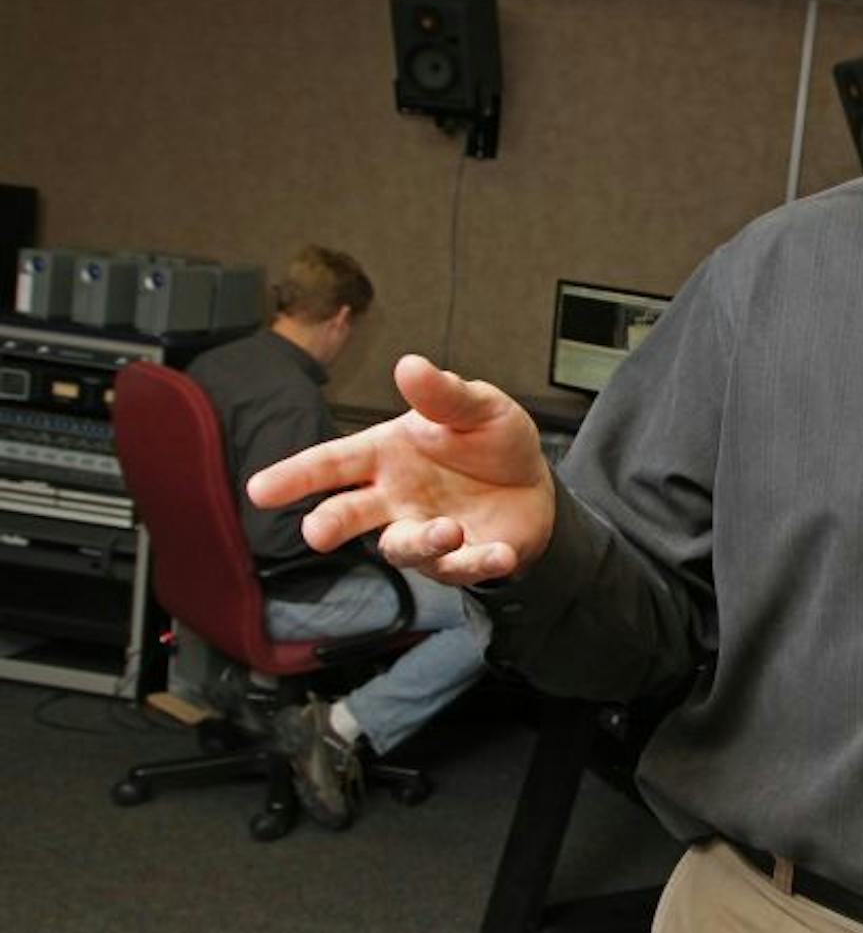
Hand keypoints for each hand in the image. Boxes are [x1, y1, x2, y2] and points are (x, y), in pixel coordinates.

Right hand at [246, 354, 554, 584]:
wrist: (534, 482)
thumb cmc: (490, 441)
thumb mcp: (478, 408)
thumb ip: (444, 395)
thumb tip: (409, 365)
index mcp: (386, 455)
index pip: (332, 463)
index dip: (295, 475)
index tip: (258, 489)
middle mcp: (394, 498)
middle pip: (348, 514)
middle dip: (330, 523)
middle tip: (316, 533)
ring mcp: (423, 531)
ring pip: (404, 547)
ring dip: (422, 542)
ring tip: (449, 530)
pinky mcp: (459, 560)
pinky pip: (462, 567)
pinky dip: (479, 563)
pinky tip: (499, 553)